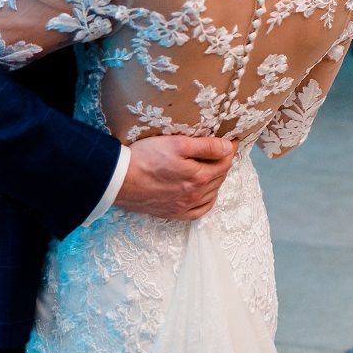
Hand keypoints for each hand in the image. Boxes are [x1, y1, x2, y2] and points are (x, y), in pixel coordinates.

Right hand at [114, 135, 235, 220]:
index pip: (224, 162)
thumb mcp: (177, 144)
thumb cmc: (146, 158)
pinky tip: (205, 194)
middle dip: (224, 162)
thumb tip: (228, 148)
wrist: (120, 180)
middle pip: (219, 177)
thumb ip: (205, 146)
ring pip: (212, 193)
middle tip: (222, 150)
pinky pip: (199, 211)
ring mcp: (185, 206)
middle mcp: (196, 195)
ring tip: (214, 167)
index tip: (231, 139)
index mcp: (199, 177)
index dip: (230, 148)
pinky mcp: (173, 213)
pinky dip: (207, 201)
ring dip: (217, 180)